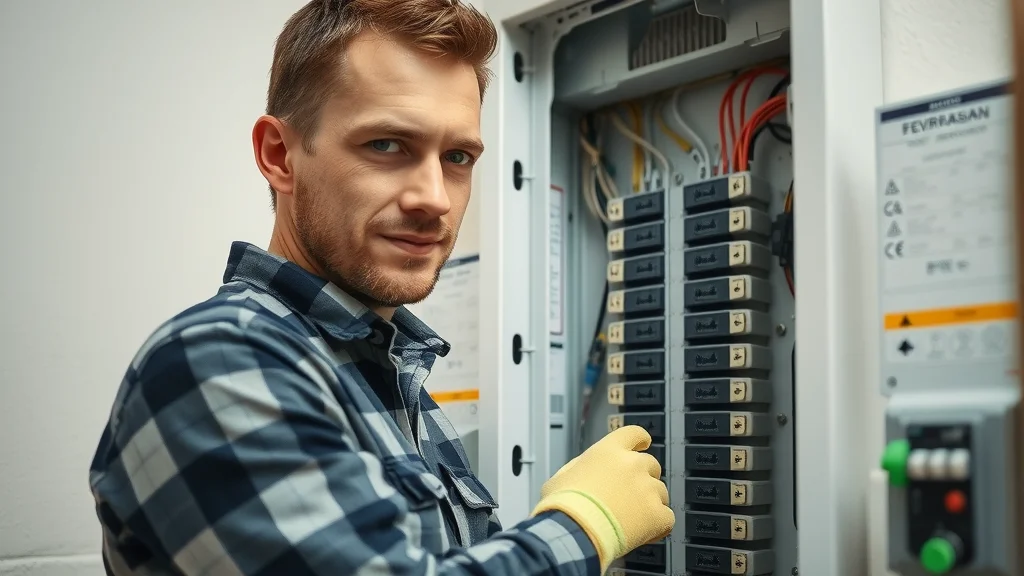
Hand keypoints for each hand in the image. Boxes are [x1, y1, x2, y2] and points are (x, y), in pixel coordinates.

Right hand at [531, 425, 674, 571]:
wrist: (575, 530)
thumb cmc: (564, 506)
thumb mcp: (560, 477)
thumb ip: (579, 468)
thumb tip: (584, 472)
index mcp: (609, 451)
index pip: (634, 434)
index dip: (640, 440)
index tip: (643, 444)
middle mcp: (632, 464)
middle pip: (651, 465)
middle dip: (643, 478)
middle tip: (629, 496)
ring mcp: (647, 488)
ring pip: (660, 492)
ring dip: (650, 503)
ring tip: (632, 519)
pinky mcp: (657, 513)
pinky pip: (667, 518)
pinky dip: (658, 526)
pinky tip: (644, 533)